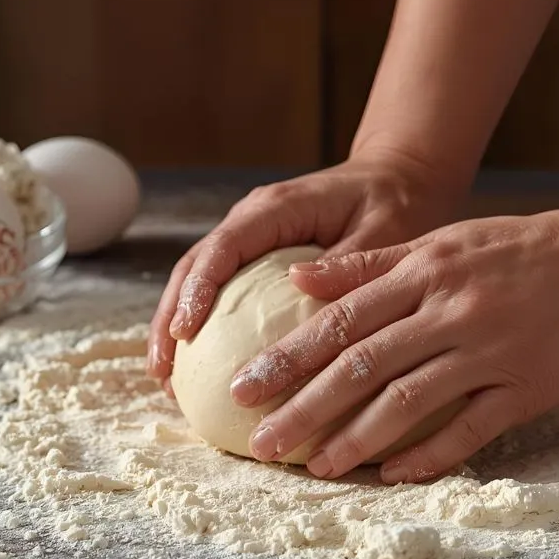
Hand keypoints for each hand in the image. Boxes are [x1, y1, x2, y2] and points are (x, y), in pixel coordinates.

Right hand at [146, 151, 463, 389]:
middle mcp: (254, 219)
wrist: (397, 179)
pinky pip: (221, 290)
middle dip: (170, 316)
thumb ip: (346, 263)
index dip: (198, 290)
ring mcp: (251, 238)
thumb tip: (303, 297)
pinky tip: (199, 371)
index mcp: (277, 208)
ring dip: (176, 326)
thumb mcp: (381, 231)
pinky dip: (204, 327)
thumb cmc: (393, 201)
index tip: (183, 332)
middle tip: (161, 370)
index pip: (223, 247)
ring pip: (198, 280)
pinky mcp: (257, 258)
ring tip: (165, 380)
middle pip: (194, 265)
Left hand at [229, 208, 558, 482]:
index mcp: (427, 272)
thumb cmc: (530, 247)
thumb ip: (374, 262)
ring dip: (356, 440)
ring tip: (314, 468)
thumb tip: (299, 279)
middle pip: (361, 367)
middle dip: (304, 408)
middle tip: (260, 443)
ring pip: (409, 403)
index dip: (288, 357)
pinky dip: (430, 455)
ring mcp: (490, 353)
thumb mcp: (449, 240)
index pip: (341, 320)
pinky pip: (470, 430)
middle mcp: (450, 312)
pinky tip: (394, 475)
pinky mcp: (528, 389)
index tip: (244, 387)